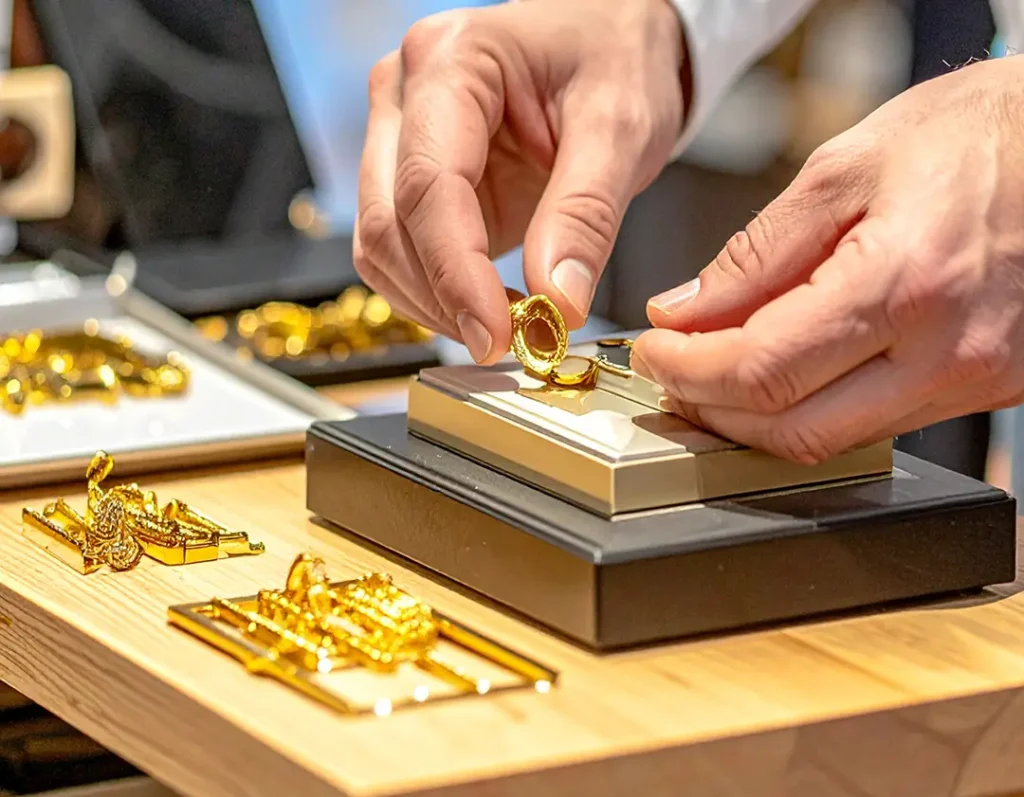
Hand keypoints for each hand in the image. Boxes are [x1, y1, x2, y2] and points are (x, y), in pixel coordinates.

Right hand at [354, 0, 686, 362]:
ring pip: (382, 245)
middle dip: (443, 296)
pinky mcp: (411, 179)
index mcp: (451, 61)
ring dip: (435, 303)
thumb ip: (585, 215)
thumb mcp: (621, 127)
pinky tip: (489, 308)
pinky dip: (437, 294)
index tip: (496, 334)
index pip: (428, 183)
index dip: (455, 272)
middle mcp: (405, 95)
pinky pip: (401, 252)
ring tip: (509, 326)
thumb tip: (558, 301)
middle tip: (509, 344)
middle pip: (387, 220)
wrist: (609, 41)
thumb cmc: (615, 58)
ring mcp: (400, 137)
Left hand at [631, 56, 1023, 463]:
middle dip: (710, 407)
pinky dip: (812, 410)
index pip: (762, 367)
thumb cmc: (975, 136)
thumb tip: (684, 311)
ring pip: (832, 442)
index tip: (654, 350)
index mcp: (905, 282)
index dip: (690, 370)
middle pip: (792, 429)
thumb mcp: (846, 168)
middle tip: (671, 371)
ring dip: (755, 419)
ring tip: (712, 375)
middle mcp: (946, 351)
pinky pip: (876, 426)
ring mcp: (972, 381)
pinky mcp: (985, 389)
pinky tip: (781, 376)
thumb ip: (755, 253)